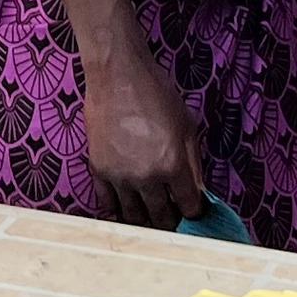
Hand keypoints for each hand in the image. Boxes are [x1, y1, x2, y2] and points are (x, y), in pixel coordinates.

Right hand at [82, 47, 205, 226]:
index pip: (189, 206)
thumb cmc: (155, 94)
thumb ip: (194, 163)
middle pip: (161, 217)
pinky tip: (127, 207)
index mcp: (172, 165)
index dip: (195, 213)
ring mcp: (119, 176)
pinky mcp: (99, 170)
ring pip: (134, 216)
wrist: (118, 75)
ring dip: (145, 220)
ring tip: (152, 216)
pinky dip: (118, 209)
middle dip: (171, 222)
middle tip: (175, 220)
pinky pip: (108, 203)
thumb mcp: (187, 125)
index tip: (194, 213)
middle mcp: (146, 176)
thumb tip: (197, 191)